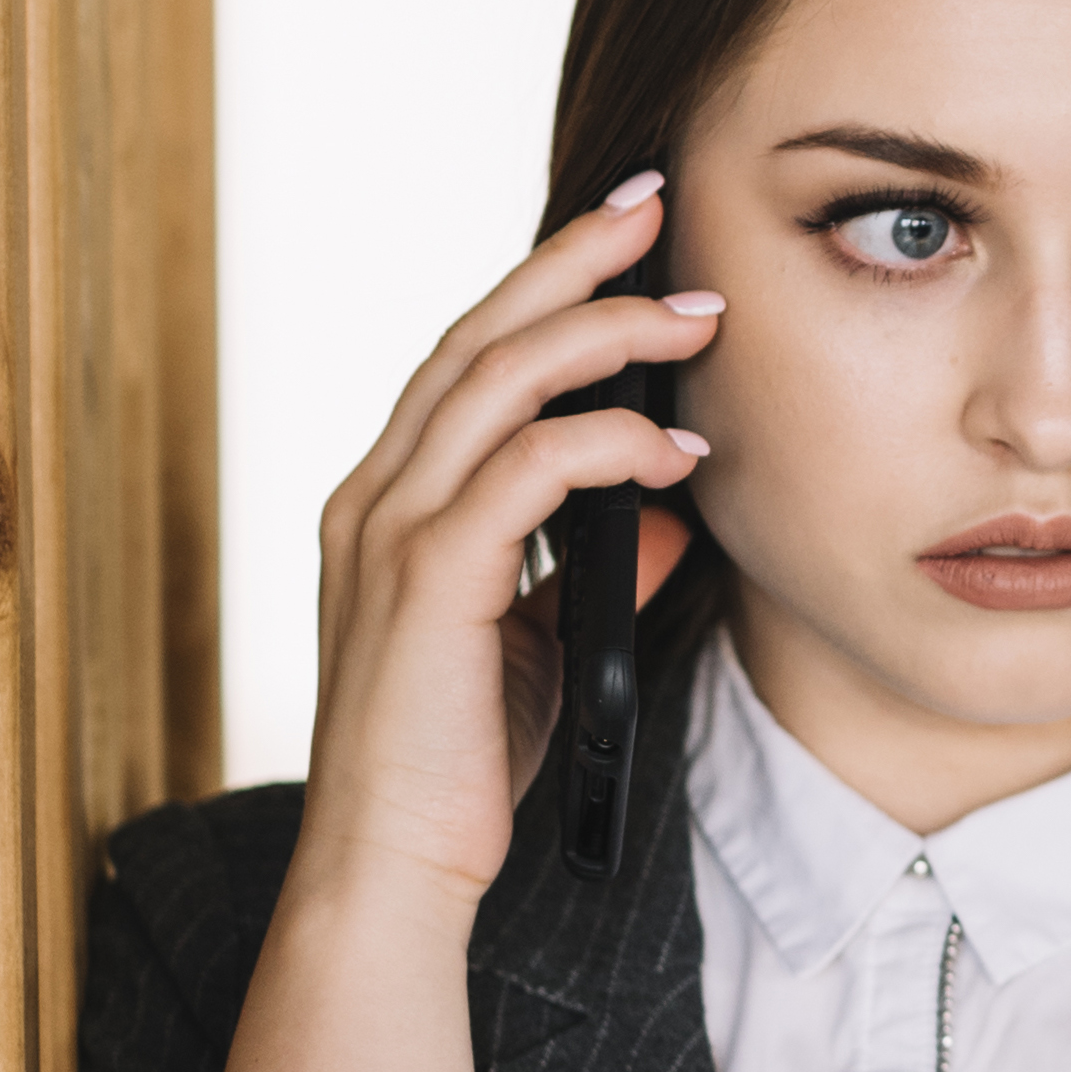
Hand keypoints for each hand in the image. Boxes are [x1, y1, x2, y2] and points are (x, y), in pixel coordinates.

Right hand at [220, 188, 718, 1071]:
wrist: (391, 865)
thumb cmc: (457, 764)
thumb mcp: (537, 646)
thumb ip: (588, 570)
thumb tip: (668, 511)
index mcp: (387, 498)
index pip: (467, 358)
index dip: (544, 287)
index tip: (628, 237)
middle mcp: (374, 493)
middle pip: (476, 334)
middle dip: (573, 262)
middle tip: (660, 207)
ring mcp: (390, 529)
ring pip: (497, 380)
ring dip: (606, 334)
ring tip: (697, 315)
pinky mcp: (428, 579)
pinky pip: (528, 471)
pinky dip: (610, 445)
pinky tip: (676, 451)